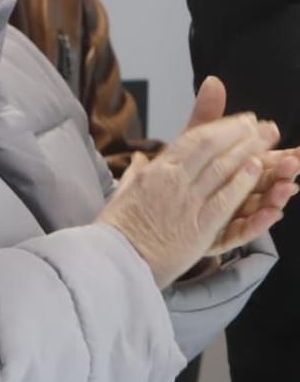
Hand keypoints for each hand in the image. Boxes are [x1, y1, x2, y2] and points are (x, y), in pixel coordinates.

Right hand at [97, 77, 285, 286]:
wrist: (113, 261)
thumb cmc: (116, 229)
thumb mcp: (122, 191)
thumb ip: (136, 172)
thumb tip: (140, 157)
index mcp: (154, 172)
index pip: (194, 139)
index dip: (223, 127)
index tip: (243, 121)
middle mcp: (172, 182)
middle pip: (214, 149)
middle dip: (243, 134)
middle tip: (265, 126)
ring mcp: (187, 204)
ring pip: (223, 170)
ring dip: (250, 151)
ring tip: (269, 139)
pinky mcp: (199, 228)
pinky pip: (226, 201)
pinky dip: (243, 183)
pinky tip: (257, 169)